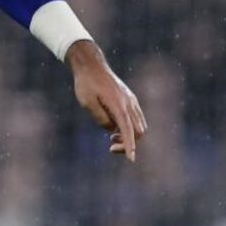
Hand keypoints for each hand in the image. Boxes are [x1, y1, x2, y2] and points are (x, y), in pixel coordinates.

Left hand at [66, 40, 146, 161]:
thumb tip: (111, 129)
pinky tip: (114, 126)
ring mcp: (131, 101)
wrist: (91, 66)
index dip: (130, 147)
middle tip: (110, 145)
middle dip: (128, 143)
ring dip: (129, 135)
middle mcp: (129, 104)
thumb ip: (100, 118)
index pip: (129, 131)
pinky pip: (136, 118)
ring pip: (139, 125)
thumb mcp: (87, 102)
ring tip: (111, 135)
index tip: (131, 159)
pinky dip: (129, 127)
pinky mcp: (130, 99)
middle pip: (139, 131)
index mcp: (119, 106)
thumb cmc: (86, 84)